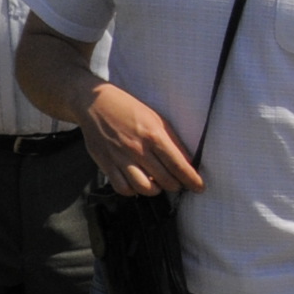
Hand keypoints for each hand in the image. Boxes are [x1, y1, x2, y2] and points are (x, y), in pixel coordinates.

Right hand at [79, 81, 201, 198]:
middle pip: (165, 180)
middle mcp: (137, 148)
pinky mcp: (105, 163)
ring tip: (157, 184)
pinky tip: (136, 183)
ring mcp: (120, 157)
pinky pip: (122, 187)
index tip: (199, 187)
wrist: (93, 102)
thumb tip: (187, 162)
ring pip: (144, 188)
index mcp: (153, 135)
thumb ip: (172, 141)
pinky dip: (133, 190)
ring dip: (155, 190)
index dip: (192, 180)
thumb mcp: (155, 119)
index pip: (179, 166)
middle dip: (176, 185)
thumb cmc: (128, 109)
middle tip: (177, 182)